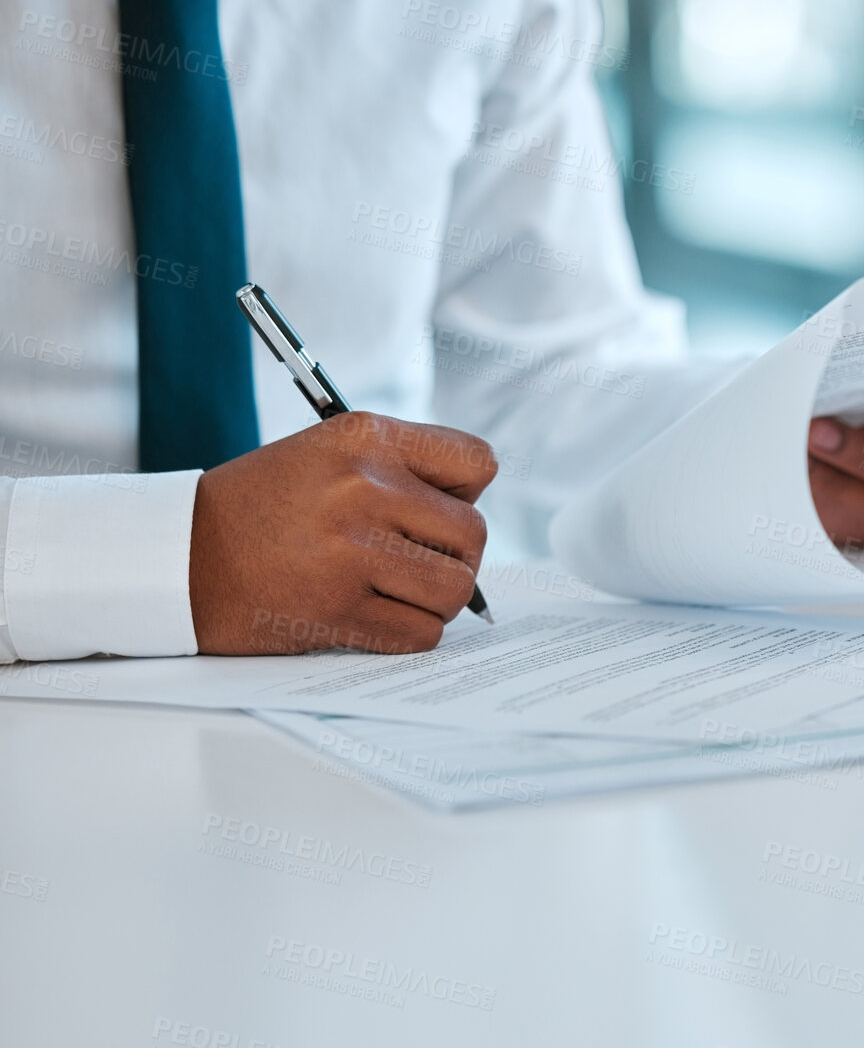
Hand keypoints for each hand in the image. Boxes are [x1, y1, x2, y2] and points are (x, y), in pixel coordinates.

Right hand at [190, 412, 495, 654]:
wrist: (177, 555)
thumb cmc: (261, 506)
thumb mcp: (328, 454)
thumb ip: (401, 470)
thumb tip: (472, 514)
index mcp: (365, 437)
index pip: (477, 462)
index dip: (466, 494)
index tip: (435, 511)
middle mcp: (363, 488)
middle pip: (474, 535)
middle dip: (455, 557)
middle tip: (418, 563)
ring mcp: (351, 550)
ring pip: (455, 590)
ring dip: (435, 601)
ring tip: (397, 591)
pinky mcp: (336, 608)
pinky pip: (420, 633)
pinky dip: (408, 633)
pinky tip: (374, 616)